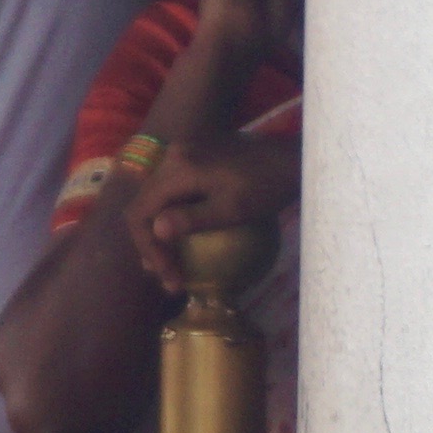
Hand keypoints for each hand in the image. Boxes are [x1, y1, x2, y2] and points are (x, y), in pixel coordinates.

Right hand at [126, 134, 300, 293]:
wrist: (292, 159)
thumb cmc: (266, 186)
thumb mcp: (232, 209)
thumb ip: (191, 219)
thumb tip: (156, 231)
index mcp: (177, 168)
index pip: (141, 212)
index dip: (148, 247)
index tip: (168, 275)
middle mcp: (172, 157)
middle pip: (143, 206)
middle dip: (151, 245)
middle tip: (169, 278)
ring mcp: (182, 155)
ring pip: (155, 201)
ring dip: (158, 233)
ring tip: (172, 266)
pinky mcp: (193, 158)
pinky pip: (170, 192)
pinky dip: (170, 218)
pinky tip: (182, 240)